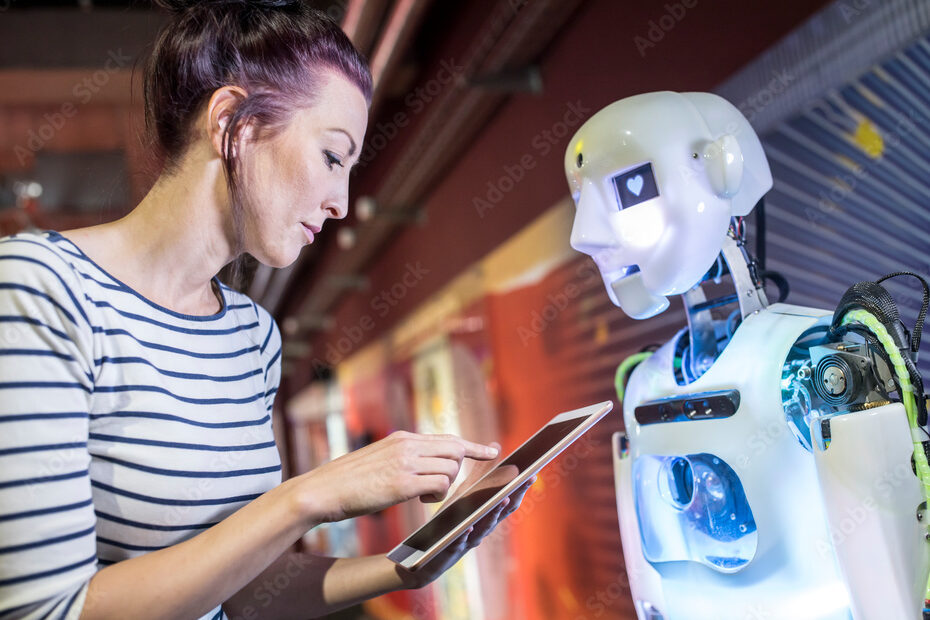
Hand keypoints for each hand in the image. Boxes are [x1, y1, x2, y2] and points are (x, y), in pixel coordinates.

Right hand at [295, 431, 498, 523]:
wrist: (322, 490)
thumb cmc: (348, 481)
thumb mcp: (379, 460)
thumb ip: (404, 458)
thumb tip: (425, 467)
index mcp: (402, 438)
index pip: (447, 438)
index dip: (472, 446)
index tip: (492, 449)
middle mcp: (407, 445)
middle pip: (456, 451)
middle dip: (458, 470)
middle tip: (443, 486)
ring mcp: (405, 462)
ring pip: (451, 469)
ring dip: (444, 486)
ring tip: (422, 495)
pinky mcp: (402, 483)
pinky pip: (439, 485)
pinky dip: (437, 496)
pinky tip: (420, 500)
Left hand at [395, 444, 536, 588]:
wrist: (427, 552)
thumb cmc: (450, 520)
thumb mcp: (465, 494)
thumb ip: (480, 473)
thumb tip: (495, 446)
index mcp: (486, 512)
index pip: (508, 498)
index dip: (520, 487)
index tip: (531, 473)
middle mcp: (483, 526)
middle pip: (503, 512)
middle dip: (515, 496)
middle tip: (524, 482)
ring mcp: (470, 539)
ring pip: (486, 527)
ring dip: (495, 513)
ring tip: (502, 498)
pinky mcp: (452, 550)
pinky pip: (461, 542)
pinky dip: (467, 533)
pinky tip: (469, 525)